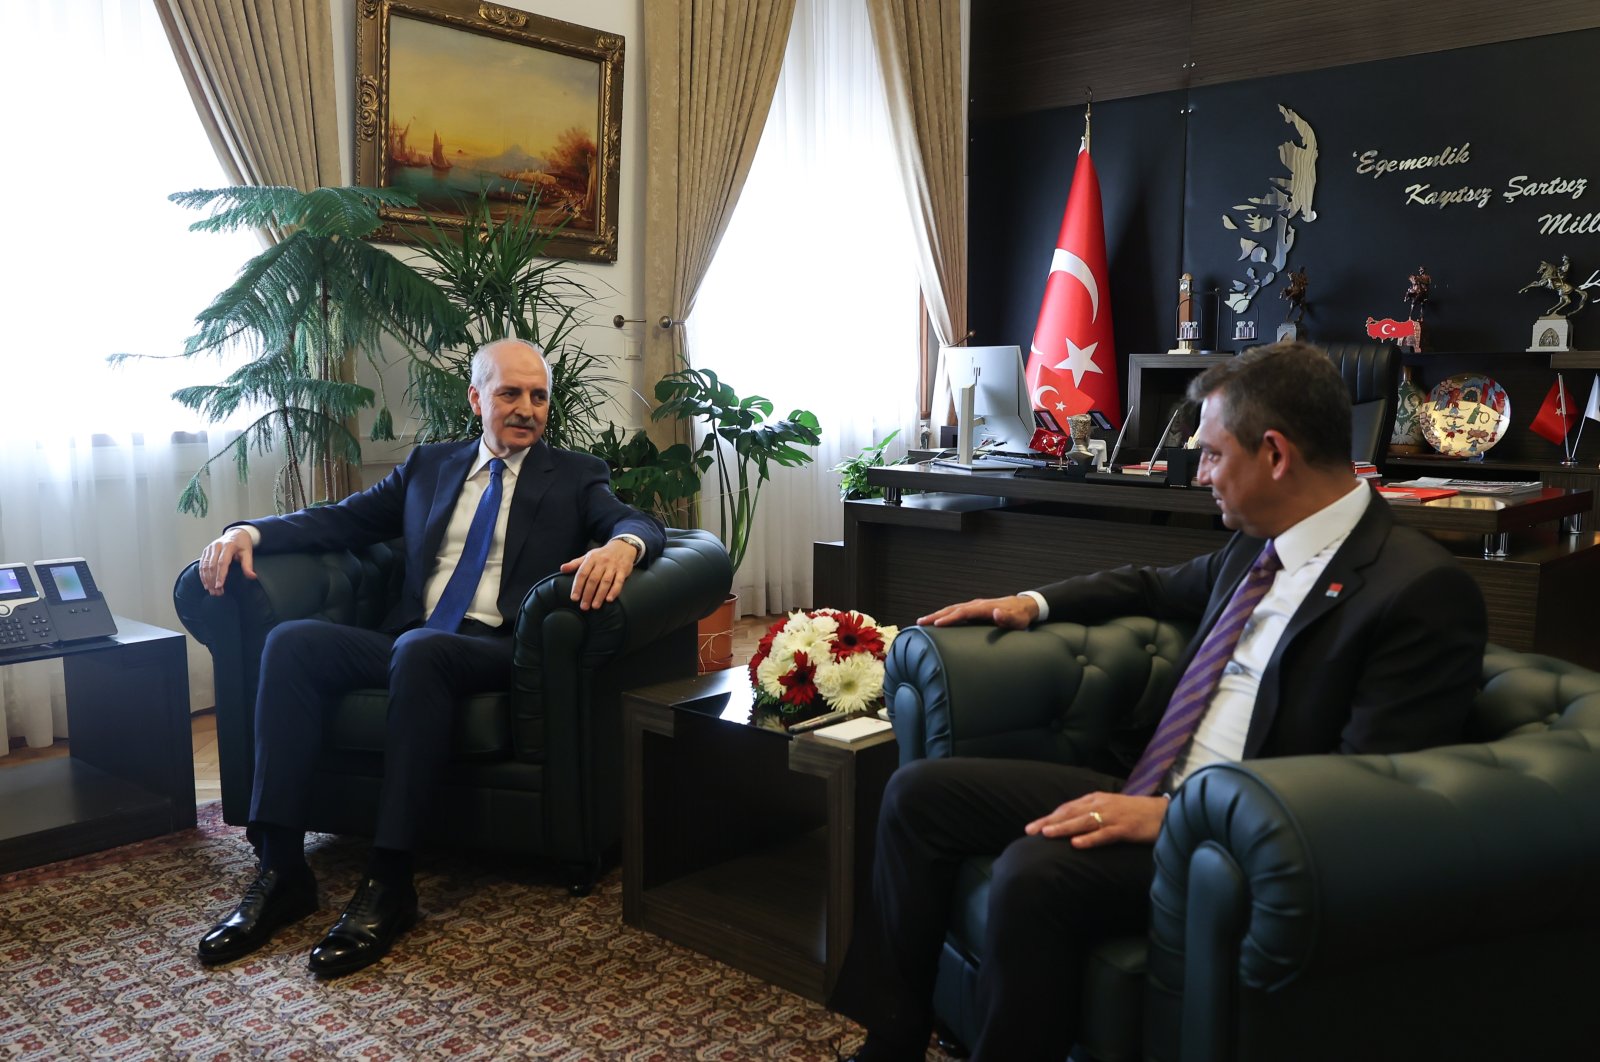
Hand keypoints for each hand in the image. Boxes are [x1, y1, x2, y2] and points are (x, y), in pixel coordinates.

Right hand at [198, 527, 255, 596]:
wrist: (236, 533)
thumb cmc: (242, 544)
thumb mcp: (248, 552)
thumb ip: (248, 565)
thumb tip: (252, 576)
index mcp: (228, 545)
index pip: (222, 562)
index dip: (220, 575)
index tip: (219, 585)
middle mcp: (216, 546)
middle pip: (212, 565)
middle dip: (213, 580)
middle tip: (217, 592)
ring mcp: (210, 548)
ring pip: (205, 566)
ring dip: (207, 579)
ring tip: (212, 590)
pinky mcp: (205, 551)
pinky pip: (202, 564)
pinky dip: (203, 575)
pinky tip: (206, 583)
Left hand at [559, 538, 636, 610]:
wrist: (622, 546)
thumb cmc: (602, 554)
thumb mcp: (588, 556)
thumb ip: (575, 564)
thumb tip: (562, 569)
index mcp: (591, 559)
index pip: (582, 574)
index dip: (577, 586)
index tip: (574, 598)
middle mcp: (602, 562)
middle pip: (593, 580)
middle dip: (588, 594)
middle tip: (584, 606)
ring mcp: (613, 566)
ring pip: (605, 582)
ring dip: (599, 595)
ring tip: (595, 606)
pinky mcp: (623, 570)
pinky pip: (619, 582)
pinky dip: (614, 591)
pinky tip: (609, 599)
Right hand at [917, 595, 1038, 628]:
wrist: (1024, 606)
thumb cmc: (1020, 616)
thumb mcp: (1018, 620)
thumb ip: (1007, 617)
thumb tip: (996, 612)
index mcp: (984, 608)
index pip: (963, 612)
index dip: (950, 618)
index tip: (936, 624)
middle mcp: (977, 605)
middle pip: (953, 609)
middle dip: (936, 615)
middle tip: (920, 622)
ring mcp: (974, 606)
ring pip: (952, 609)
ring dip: (937, 614)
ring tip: (922, 622)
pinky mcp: (974, 610)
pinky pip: (956, 611)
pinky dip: (945, 615)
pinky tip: (937, 621)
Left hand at [1024, 792, 1168, 847]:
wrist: (1166, 813)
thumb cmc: (1135, 814)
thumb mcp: (1110, 809)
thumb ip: (1091, 814)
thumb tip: (1069, 826)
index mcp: (1096, 799)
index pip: (1067, 808)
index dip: (1049, 817)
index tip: (1031, 828)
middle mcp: (1102, 805)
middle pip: (1070, 813)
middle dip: (1049, 822)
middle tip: (1030, 831)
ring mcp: (1113, 816)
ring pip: (1084, 822)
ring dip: (1064, 828)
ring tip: (1046, 834)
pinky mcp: (1126, 829)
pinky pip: (1105, 834)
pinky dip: (1090, 839)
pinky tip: (1077, 844)